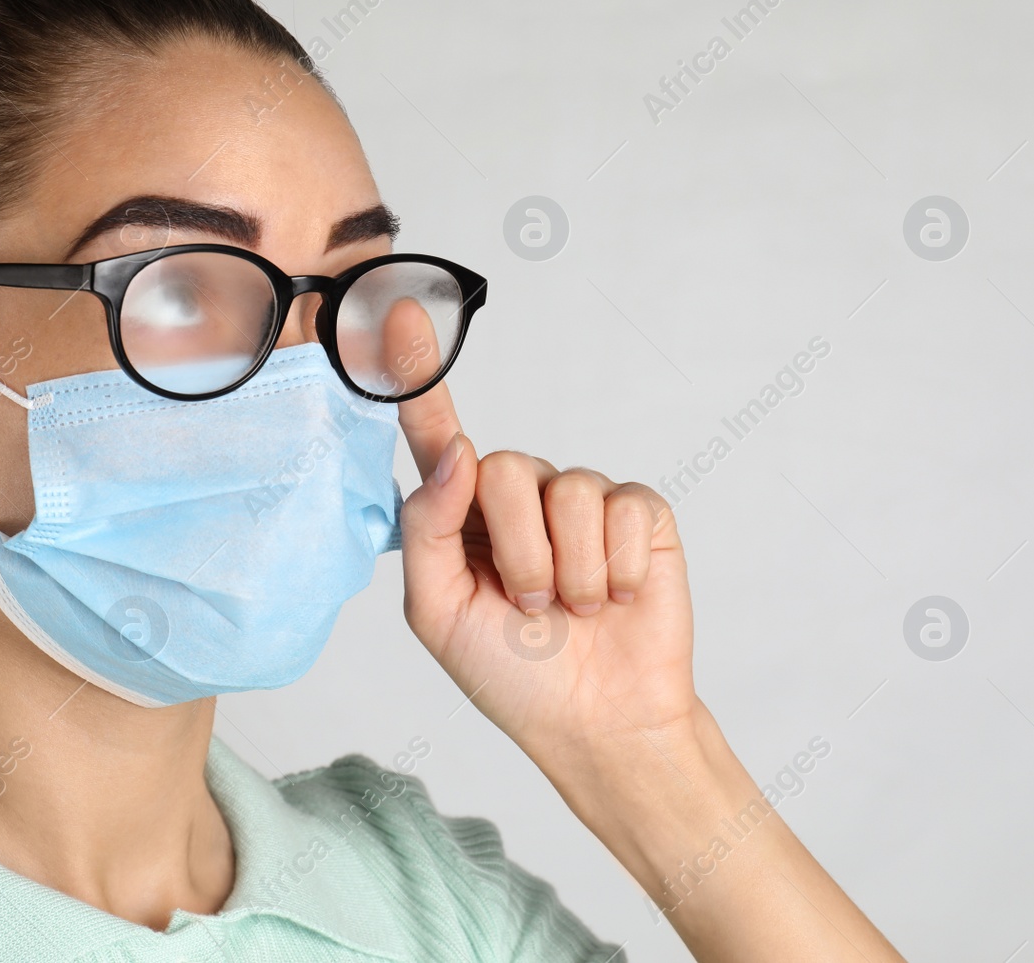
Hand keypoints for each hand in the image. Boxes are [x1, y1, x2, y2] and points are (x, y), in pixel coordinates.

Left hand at [396, 377, 695, 767]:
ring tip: (573, 611)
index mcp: (460, 511)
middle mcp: (518, 493)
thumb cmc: (510, 672)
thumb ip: (428, 528)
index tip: (396, 310)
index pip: (435, 430)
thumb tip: (458, 451)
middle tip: (531, 607)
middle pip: (504, 467)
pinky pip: (622, 510)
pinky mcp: (637, 513)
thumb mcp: (438, 612)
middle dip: (519, 552)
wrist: (596, 723)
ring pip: (566, 491)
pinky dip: (617, 572)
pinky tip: (617, 600)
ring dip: (567, 574)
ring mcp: (581, 499)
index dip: (415, 369)